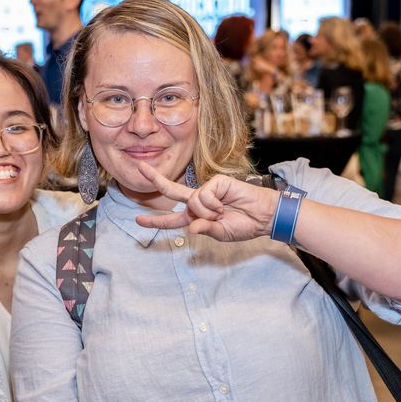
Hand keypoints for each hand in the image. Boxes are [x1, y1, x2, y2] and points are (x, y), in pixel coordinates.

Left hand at [133, 162, 278, 242]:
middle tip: (138, 167)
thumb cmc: (244, 225)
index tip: (138, 219)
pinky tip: (225, 205)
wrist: (263, 216)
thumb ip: (204, 230)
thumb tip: (190, 228)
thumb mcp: (221, 234)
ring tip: (222, 214)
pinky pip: (203, 196)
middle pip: (170, 191)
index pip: (171, 219)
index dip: (155, 220)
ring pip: (192, 201)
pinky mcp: (216, 182)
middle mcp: (198, 201)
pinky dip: (213, 205)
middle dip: (154, 179)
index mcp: (196, 217)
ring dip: (207, 213)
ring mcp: (207, 190)